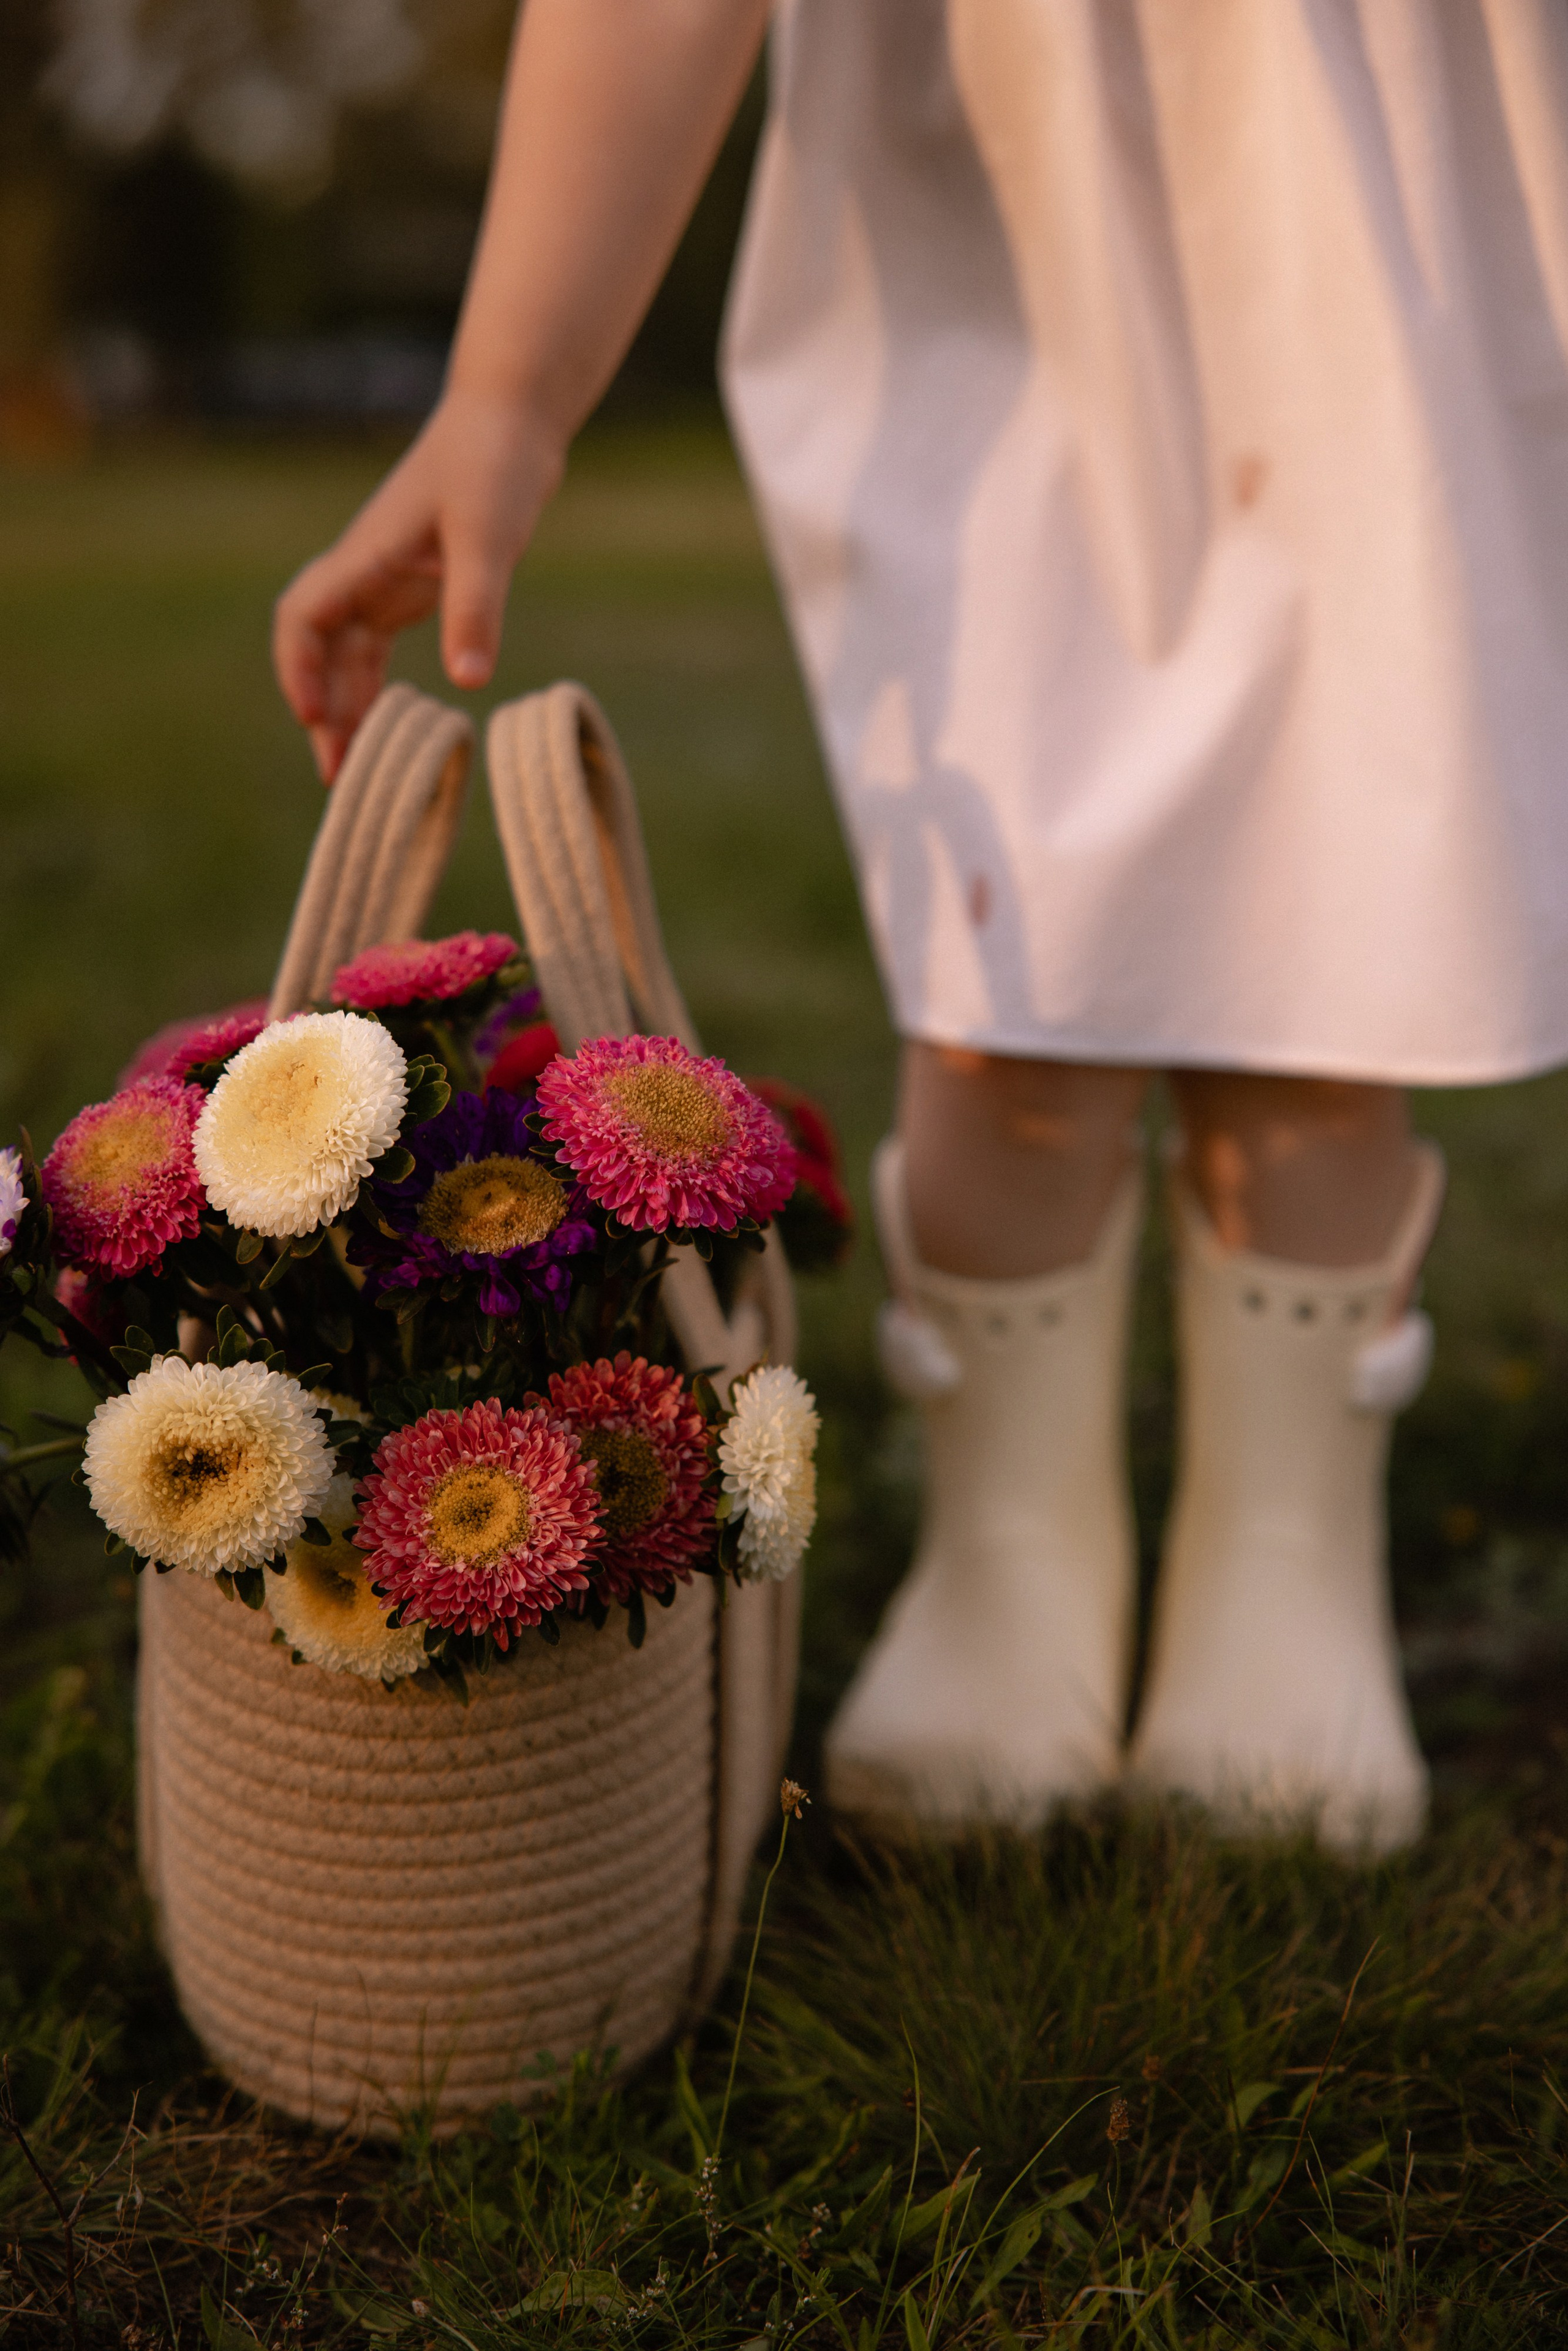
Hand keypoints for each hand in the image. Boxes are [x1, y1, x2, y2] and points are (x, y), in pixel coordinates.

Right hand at [271, 388, 564, 780]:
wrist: (510, 421)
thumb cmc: (494, 464)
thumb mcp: (489, 537)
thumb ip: (477, 606)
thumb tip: (469, 682)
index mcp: (365, 558)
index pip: (302, 619)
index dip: (299, 670)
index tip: (315, 718)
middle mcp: (365, 572)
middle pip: (321, 652)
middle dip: (323, 712)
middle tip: (340, 778)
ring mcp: (386, 579)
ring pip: (348, 655)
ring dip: (348, 707)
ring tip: (358, 769)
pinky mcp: (415, 584)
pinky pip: (377, 646)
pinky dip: (376, 685)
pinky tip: (391, 725)